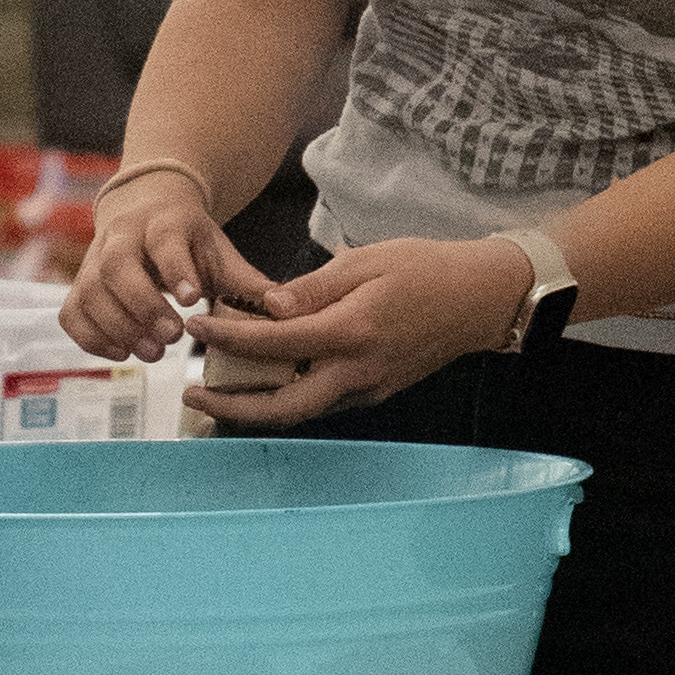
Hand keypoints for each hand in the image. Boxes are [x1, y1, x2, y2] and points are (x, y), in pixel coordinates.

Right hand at [64, 172, 274, 359]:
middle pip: (117, 266)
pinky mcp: (78, 285)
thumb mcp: (219, 252)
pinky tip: (121, 353)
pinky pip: (70, 312)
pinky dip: (90, 338)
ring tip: (151, 354)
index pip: (164, 241)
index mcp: (164, 222)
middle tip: (171, 339)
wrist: (145, 213)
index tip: (191, 300)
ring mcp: (93, 260)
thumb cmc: (188, 242)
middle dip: (142, 306)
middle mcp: (122, 236)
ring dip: (117, 327)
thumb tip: (282, 309)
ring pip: (89, 290)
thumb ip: (246, 282)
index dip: (175, 270)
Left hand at [182, 237, 530, 425]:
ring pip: (301, 412)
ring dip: (255, 409)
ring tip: (217, 393)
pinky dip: (286, 399)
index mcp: (352, 332)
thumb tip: (266, 308)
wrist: (482, 298)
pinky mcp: (375, 391)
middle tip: (192, 395)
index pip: (274, 344)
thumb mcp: (365, 262)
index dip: (229, 338)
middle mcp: (358, 371)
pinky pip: (322, 403)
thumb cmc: (426, 269)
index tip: (197, 328)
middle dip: (231, 409)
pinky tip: (263, 382)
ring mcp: (368, 388)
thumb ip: (311, 290)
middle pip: (282, 408)